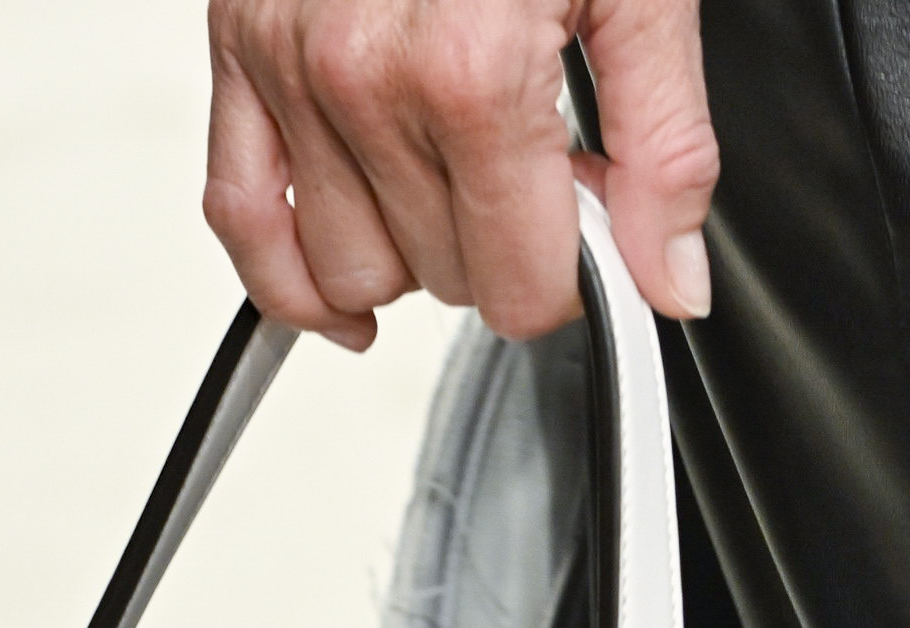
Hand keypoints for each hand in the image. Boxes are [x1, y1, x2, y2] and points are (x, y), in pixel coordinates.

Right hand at [204, 0, 714, 347]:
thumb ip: (664, 143)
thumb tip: (669, 277)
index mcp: (471, 69)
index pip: (520, 282)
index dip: (572, 274)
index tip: (592, 225)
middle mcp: (365, 75)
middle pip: (443, 280)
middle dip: (502, 246)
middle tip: (536, 170)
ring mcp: (292, 66)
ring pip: (352, 270)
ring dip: (411, 251)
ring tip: (455, 178)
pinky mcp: (240, 46)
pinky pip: (239, 216)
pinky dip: (291, 279)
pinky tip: (348, 299)